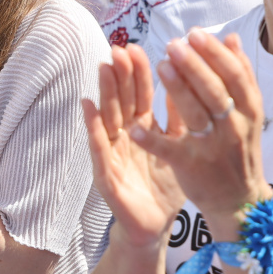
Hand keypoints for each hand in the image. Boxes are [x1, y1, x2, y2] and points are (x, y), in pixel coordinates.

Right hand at [85, 45, 186, 248]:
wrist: (154, 225)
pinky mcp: (105, 174)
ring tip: (103, 67)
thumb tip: (185, 80)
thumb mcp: (177, 147)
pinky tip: (87, 106)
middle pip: (122, 100)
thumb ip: (178, 117)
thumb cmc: (163, 185)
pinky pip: (98, 147)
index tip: (137, 47)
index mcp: (143, 128)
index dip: (138, 72)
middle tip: (119, 49)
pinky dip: (93, 126)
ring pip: (108, 117)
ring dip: (105, 92)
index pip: (139, 94)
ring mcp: (112, 153)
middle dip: (121, 74)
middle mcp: (125, 136)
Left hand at [149, 29, 271, 228]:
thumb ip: (240, 76)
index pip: (235, 75)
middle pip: (215, 91)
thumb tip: (230, 37)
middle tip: (174, 45)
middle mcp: (234, 128)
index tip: (195, 34)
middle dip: (194, 65)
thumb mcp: (248, 113)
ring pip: (195, 115)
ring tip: (160, 65)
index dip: (215, 53)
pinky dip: (152, 140)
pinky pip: (170, 151)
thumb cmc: (239, 149)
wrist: (238, 201)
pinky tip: (134, 127)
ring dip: (177, 89)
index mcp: (249, 110)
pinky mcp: (192, 167)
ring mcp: (213, 148)